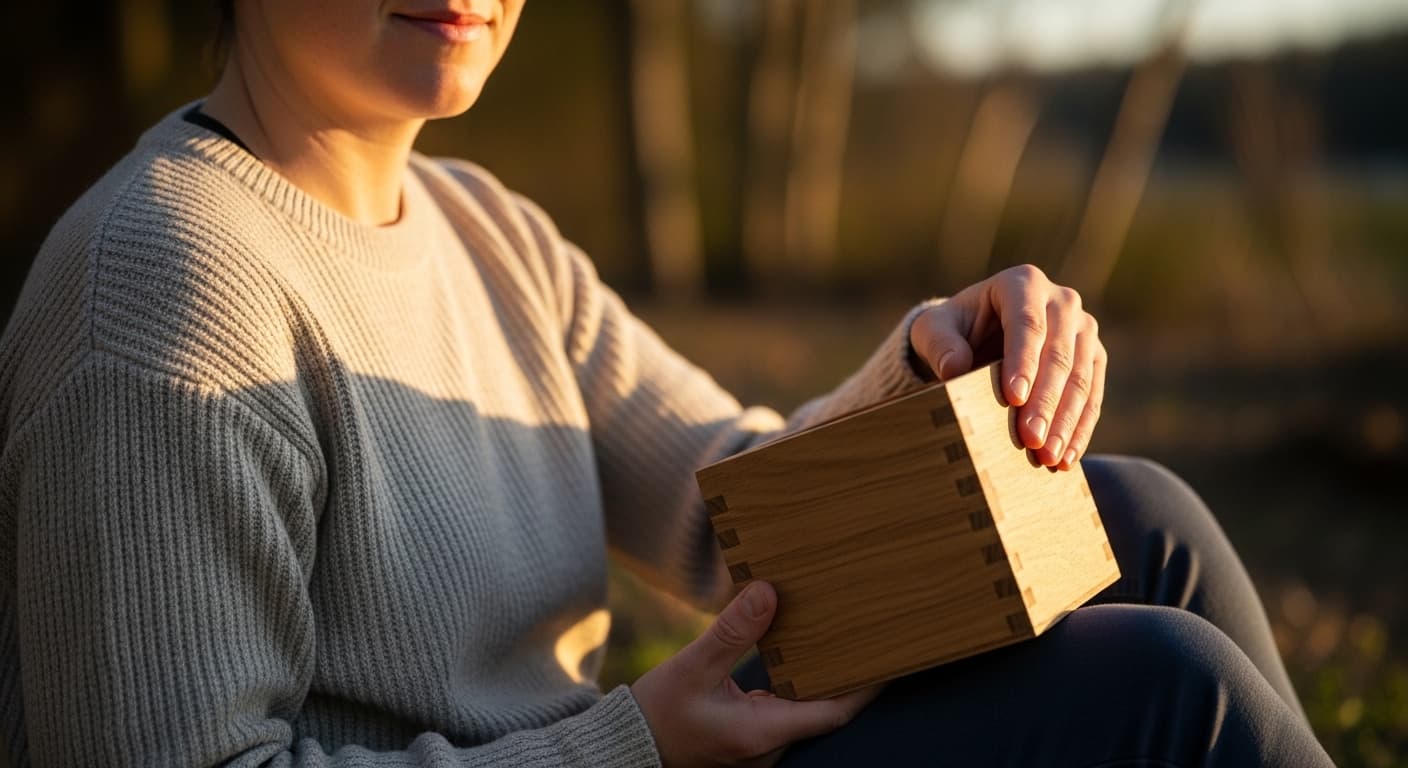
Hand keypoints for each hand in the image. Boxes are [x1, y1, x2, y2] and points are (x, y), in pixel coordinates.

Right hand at [631, 582, 879, 766]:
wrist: (627, 746)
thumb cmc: (655, 714)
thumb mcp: (691, 668)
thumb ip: (731, 632)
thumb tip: (767, 593)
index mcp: (762, 733)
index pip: (834, 712)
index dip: (867, 686)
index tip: (891, 658)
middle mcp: (768, 746)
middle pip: (825, 710)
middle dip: (848, 675)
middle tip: (868, 636)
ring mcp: (760, 747)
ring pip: (806, 710)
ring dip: (822, 678)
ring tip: (841, 638)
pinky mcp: (749, 739)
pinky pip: (785, 711)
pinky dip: (797, 684)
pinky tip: (799, 655)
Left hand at [908, 264, 1106, 469]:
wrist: (978, 337)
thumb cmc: (953, 330)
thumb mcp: (934, 330)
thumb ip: (940, 344)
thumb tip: (953, 368)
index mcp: (1023, 284)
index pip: (1027, 324)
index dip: (1023, 362)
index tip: (1013, 398)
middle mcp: (1062, 301)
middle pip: (1058, 355)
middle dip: (1045, 402)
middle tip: (1032, 440)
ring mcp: (1083, 329)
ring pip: (1081, 378)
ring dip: (1066, 422)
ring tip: (1049, 457)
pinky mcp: (1093, 357)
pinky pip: (1093, 396)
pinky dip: (1079, 429)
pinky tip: (1067, 456)